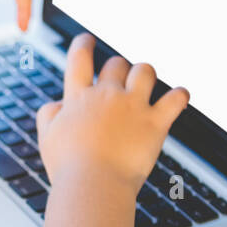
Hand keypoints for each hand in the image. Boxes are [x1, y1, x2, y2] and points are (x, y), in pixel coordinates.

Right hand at [37, 33, 190, 193]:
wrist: (93, 186)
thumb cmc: (68, 167)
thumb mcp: (47, 138)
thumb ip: (49, 114)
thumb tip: (57, 103)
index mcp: (78, 98)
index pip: (79, 58)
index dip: (83, 44)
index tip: (87, 41)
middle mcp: (107, 95)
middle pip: (116, 63)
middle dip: (118, 69)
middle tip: (119, 80)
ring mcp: (133, 107)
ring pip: (145, 71)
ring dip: (144, 74)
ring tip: (144, 84)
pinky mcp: (155, 123)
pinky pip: (175, 99)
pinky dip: (180, 96)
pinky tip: (179, 97)